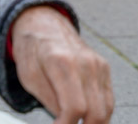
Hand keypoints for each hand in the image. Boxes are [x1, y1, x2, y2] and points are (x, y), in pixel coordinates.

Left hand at [10, 4, 112, 123]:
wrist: (44, 24)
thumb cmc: (33, 50)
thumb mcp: (29, 76)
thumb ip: (48, 99)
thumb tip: (64, 120)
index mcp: (63, 63)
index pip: (74, 107)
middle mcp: (86, 63)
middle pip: (96, 112)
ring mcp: (99, 64)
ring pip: (107, 108)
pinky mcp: (104, 67)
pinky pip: (108, 99)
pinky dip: (100, 114)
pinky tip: (87, 119)